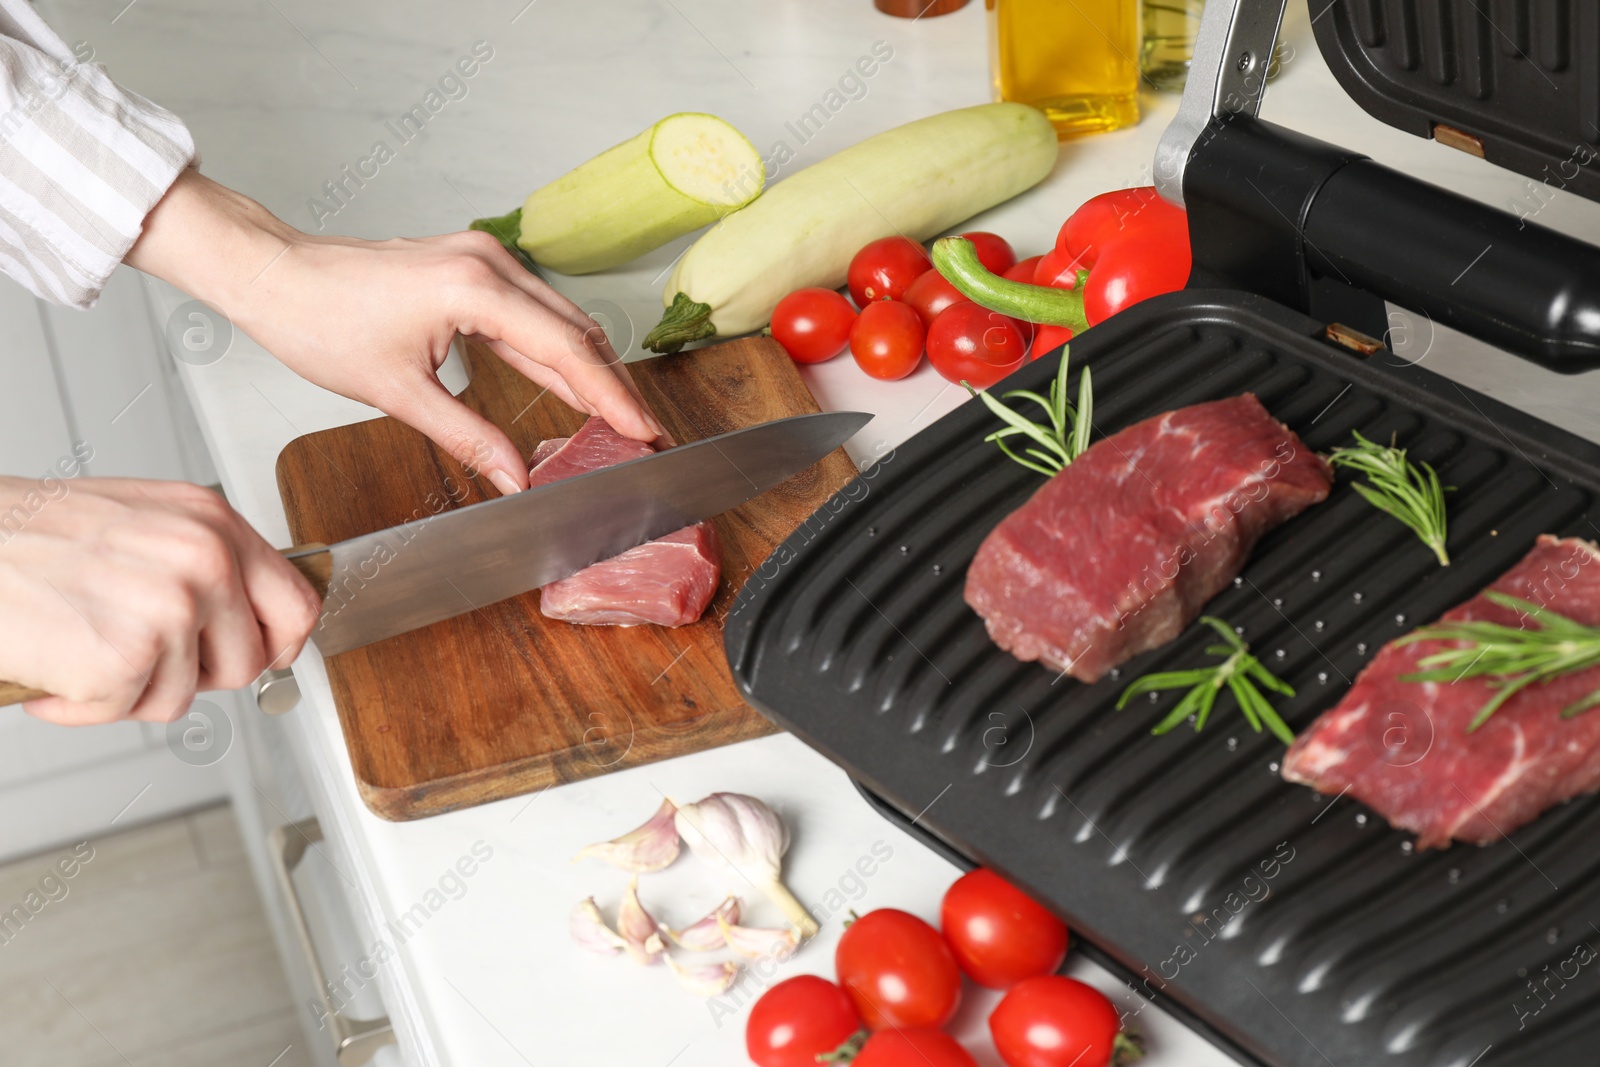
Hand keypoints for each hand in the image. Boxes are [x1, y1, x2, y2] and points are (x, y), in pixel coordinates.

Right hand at [0, 477, 318, 724]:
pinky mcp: (125, 657)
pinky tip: (55, 666)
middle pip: (248, 662)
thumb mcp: (144, 523)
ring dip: (131, 689)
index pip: (297, 604)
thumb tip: (247, 615)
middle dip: (196, 676)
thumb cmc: (31, 536)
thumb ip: (205, 562)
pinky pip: (125, 711)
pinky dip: (82, 706)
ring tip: (84, 646)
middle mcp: (204, 561)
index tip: (261, 658)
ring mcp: (169, 610)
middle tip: (140, 656)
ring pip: (184, 696)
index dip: (280, 645)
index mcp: (213, 524)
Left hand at [127, 170, 667, 494]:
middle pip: (575, 330)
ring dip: (589, 367)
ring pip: (558, 319)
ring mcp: (481, 259)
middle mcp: (488, 263)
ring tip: (617, 415)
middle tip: (642, 431)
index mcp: (473, 288)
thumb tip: (517, 478)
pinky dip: (555, 349)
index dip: (611, 397)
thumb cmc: (320, 321)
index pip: (566, 350)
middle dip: (612, 385)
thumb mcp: (399, 395)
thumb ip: (469, 438)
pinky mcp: (471, 266)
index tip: (643, 430)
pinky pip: (531, 311)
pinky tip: (572, 383)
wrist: (276, 276)